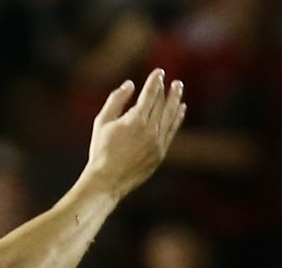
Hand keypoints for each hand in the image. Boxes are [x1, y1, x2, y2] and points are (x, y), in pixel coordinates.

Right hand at [80, 71, 188, 200]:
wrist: (107, 181)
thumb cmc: (101, 150)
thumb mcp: (102, 122)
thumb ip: (116, 100)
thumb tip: (130, 84)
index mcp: (135, 120)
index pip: (150, 95)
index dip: (155, 81)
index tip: (159, 72)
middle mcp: (150, 130)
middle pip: (161, 104)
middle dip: (166, 90)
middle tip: (171, 80)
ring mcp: (157, 142)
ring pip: (170, 116)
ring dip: (175, 100)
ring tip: (178, 87)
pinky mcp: (160, 153)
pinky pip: (172, 131)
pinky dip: (177, 118)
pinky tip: (181, 109)